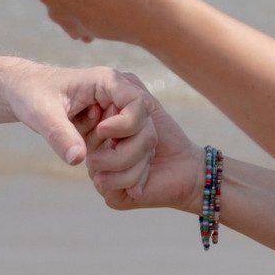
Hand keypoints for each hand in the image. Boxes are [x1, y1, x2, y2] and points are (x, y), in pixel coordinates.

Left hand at [4, 62, 155, 176]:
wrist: (25, 94)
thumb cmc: (31, 94)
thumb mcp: (40, 113)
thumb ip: (59, 134)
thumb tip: (78, 160)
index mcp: (106, 82)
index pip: (137, 102)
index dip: (126, 124)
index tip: (100, 134)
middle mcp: (119, 98)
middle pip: (144, 129)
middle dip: (124, 154)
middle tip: (92, 164)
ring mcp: (119, 117)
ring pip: (142, 146)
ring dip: (124, 167)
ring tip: (97, 178)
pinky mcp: (114, 133)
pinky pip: (130, 154)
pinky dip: (125, 172)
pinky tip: (114, 186)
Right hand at [86, 73, 204, 211]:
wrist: (187, 165)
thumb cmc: (166, 134)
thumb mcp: (145, 104)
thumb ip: (126, 86)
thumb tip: (110, 78)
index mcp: (97, 132)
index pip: (88, 121)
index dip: (117, 119)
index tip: (138, 120)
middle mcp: (94, 154)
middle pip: (95, 140)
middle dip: (131, 136)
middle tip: (150, 141)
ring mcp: (100, 176)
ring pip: (101, 162)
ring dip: (134, 155)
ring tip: (149, 156)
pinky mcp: (111, 196)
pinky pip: (109, 182)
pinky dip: (135, 174)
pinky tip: (146, 174)